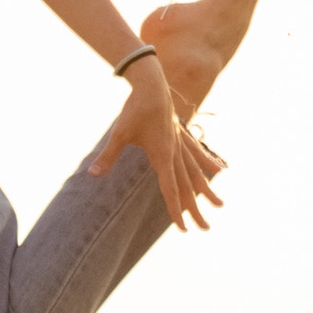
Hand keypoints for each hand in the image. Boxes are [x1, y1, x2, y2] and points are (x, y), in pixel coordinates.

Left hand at [91, 59, 225, 231]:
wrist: (151, 83)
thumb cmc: (134, 109)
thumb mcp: (119, 134)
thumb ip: (108, 156)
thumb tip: (92, 174)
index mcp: (163, 156)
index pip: (171, 190)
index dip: (176, 211)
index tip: (183, 228)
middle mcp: (176, 153)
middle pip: (187, 187)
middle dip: (195, 209)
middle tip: (205, 229)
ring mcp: (181, 144)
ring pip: (196, 173)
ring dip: (206, 191)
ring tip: (220, 206)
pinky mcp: (181, 135)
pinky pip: (197, 154)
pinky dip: (207, 163)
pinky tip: (219, 171)